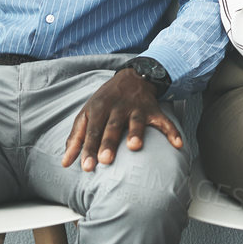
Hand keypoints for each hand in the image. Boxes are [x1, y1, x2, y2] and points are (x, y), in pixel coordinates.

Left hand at [61, 67, 181, 171]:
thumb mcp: (87, 114)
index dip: (89, 149)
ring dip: (136, 133)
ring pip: (136, 121)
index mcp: (99, 108)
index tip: (86, 167)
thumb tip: (65, 163)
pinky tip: (178, 144)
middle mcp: (118, 107)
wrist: (132, 76)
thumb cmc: (105, 101)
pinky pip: (164, 121)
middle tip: (106, 160)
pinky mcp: (154, 110)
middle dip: (109, 142)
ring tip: (134, 147)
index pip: (93, 131)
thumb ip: (76, 138)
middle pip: (112, 126)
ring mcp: (137, 108)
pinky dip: (172, 132)